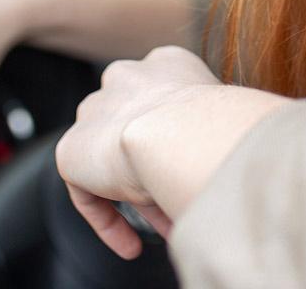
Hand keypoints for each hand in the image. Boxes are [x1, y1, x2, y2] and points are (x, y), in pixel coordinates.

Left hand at [55, 46, 287, 259]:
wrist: (180, 132)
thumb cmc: (219, 126)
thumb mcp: (228, 118)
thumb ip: (218, 129)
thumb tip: (233, 158)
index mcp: (167, 64)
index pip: (168, 103)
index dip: (182, 144)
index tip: (194, 170)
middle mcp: (127, 78)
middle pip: (138, 130)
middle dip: (156, 169)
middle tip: (179, 200)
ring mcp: (95, 111)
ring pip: (114, 160)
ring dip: (137, 195)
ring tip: (161, 227)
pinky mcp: (72, 149)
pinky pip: (88, 191)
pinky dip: (109, 219)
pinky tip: (131, 242)